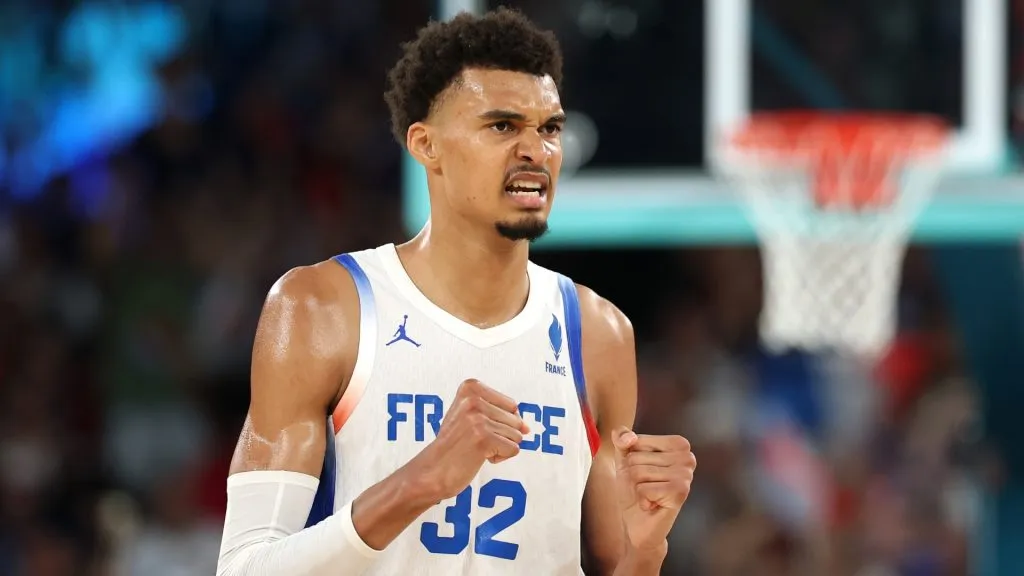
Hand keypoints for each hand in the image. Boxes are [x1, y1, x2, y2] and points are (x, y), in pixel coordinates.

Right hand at [415, 379, 529, 499]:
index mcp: (470, 387)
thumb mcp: (469, 416)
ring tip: (475, 448)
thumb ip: (499, 414)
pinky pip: (513, 449)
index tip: (475, 428)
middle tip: (474, 441)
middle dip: (500, 436)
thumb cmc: (452, 446)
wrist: (431, 471)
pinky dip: (499, 458)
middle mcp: (473, 399)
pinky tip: (478, 457)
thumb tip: (527, 428)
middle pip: (515, 420)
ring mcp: (478, 418)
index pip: (511, 405)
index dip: (500, 422)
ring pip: (516, 436)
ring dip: (499, 447)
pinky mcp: (483, 438)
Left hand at [613, 427, 695, 551]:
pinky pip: (644, 488)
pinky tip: (652, 505)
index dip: (632, 457)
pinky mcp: (680, 492)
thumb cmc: (634, 489)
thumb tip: (627, 436)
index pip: (638, 439)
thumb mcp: (625, 459)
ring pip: (639, 472)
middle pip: (637, 457)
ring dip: (637, 488)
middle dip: (634, 475)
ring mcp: (686, 475)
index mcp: (678, 444)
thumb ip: (622, 439)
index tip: (643, 470)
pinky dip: (642, 499)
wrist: (637, 522)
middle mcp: (687, 457)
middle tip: (646, 487)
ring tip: (649, 495)